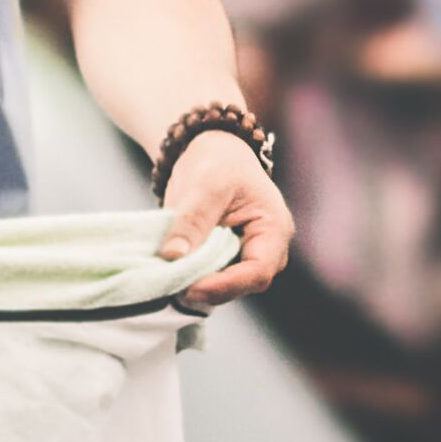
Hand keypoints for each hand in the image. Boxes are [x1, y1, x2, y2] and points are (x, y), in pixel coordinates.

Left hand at [156, 130, 292, 311]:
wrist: (214, 153)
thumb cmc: (220, 162)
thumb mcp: (206, 184)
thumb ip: (192, 220)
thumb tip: (173, 256)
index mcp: (274, 229)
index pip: (257, 271)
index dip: (225, 285)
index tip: (191, 288)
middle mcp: (267, 250)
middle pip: (242, 284)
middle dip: (208, 288)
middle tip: (171, 285)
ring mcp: (248, 257)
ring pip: (225, 286)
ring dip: (196, 285)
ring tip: (166, 279)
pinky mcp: (227, 260)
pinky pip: (211, 278)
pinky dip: (191, 278)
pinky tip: (169, 273)